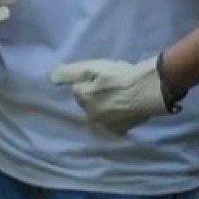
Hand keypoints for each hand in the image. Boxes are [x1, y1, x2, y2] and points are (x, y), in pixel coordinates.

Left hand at [51, 57, 168, 134]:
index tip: (100, 77)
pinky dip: (117, 117)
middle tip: (111, 86)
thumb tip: (51, 79)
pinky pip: (113, 123)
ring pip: (100, 114)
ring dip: (105, 107)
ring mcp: (105, 125)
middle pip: (88, 103)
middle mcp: (89, 115)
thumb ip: (70, 73)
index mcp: (82, 98)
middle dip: (95, 96)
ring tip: (119, 97)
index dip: (88, 82)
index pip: (77, 89)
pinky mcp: (119, 131)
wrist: (148, 91)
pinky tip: (125, 109)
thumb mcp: (93, 68)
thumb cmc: (121, 76)